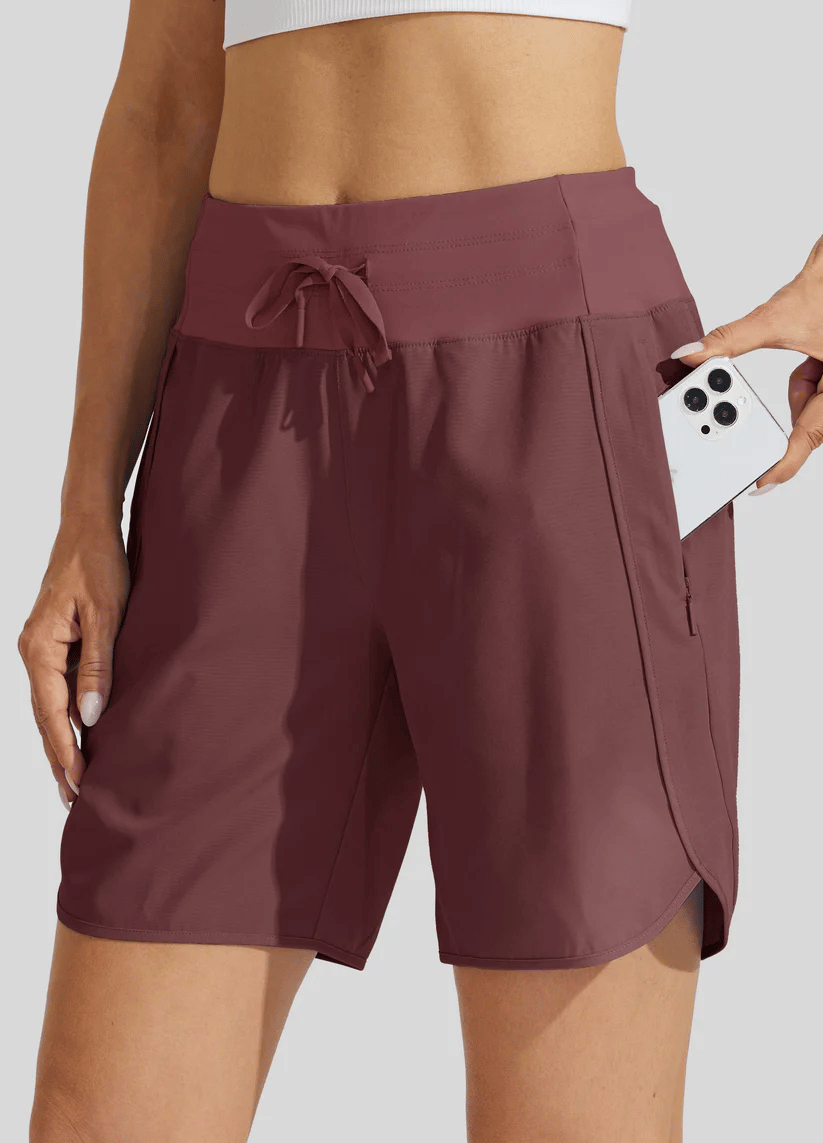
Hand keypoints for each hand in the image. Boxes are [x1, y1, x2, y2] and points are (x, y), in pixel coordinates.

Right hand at [18, 520, 128, 807]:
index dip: (67, 752)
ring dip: (61, 743)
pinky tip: (79, 735)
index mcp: (40, 649)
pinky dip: (65, 717)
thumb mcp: (106, 613)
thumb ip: (99, 665)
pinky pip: (55, 690)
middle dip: (59, 759)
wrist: (88, 526)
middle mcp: (33, 653)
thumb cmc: (99, 563)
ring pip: (48, 707)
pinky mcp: (54, 643)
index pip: (52, 715)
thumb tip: (91, 716)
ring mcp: (41, 648)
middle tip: (73, 801)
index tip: (79, 785)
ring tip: (72, 781)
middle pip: (44, 718)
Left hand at [670, 234, 822, 492]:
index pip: (809, 437)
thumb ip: (732, 338)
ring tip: (787, 367)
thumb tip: (690, 355)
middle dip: (770, 420)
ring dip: (791, 391)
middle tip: (733, 423)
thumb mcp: (780, 315)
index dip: (782, 465)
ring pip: (807, 409)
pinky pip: (812, 392)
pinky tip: (804, 360)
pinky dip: (800, 382)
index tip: (756, 481)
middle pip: (805, 426)